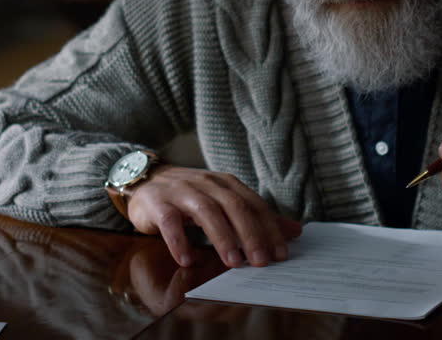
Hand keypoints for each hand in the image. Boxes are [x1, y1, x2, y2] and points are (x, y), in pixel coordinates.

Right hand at [124, 165, 302, 268]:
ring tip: (233, 263)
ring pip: (206, 212)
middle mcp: (206, 183)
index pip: (253, 204)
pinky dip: (179, 241)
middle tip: (261, 262)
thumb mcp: (224, 201)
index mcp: (226, 183)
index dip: (269, 228)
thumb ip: (256, 217)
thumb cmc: (190, 196)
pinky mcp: (158, 202)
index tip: (281, 253)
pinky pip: (170, 221)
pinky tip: (187, 259)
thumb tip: (294, 231)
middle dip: (250, 234)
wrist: (147, 179)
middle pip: (234, 206)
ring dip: (222, 238)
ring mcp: (181, 191)